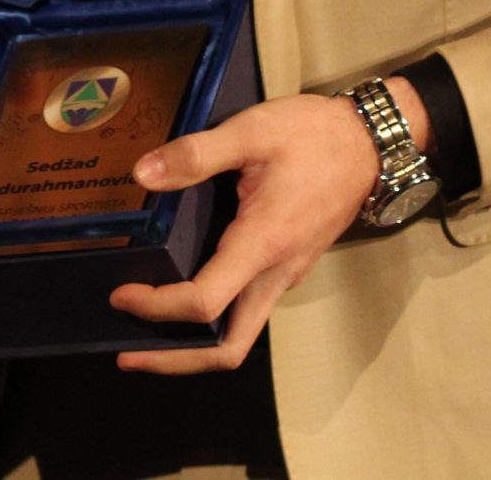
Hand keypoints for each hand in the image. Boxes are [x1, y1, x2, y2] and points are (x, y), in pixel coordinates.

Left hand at [109, 79, 426, 372]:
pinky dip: (212, 317)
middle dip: (176, 360)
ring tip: (148, 331)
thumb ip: (196, 153)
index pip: (204, 302)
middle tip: (129, 353)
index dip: (157, 307)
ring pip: (239, 333)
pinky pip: (247, 308)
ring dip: (193, 344)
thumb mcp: (252, 131)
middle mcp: (277, 273)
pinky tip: (185, 291)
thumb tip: (143, 173)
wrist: (370, 142)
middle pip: (227, 348)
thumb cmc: (314, 135)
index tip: (121, 294)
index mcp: (264, 243)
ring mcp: (285, 274)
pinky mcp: (288, 266)